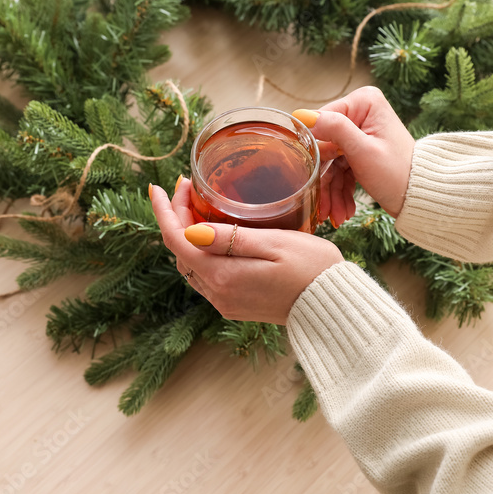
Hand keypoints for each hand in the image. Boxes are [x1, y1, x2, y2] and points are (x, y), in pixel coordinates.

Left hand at [149, 179, 343, 325]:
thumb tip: (191, 232)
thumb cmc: (313, 268)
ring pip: (191, 265)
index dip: (164, 211)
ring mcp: (226, 302)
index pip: (177, 240)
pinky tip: (211, 234)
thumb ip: (232, 239)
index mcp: (223, 275)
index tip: (158, 187)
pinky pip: (206, 276)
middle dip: (176, 218)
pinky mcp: (235, 305)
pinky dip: (200, 252)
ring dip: (187, 235)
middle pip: (180, 252)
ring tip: (196, 204)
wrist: (333, 306)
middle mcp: (218, 293)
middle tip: (187, 188)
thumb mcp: (275, 244)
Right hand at [295, 86, 413, 224]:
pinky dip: (340, 191)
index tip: (310, 176)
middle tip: (322, 207)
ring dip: (331, 192)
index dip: (315, 150)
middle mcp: (361, 113)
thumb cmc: (398, 173)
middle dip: (324, 179)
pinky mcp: (359, 151)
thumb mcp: (363, 151)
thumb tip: (302, 116)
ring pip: (331, 162)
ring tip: (333, 216)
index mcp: (364, 102)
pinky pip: (341, 170)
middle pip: (326, 145)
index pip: (322, 122)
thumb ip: (334, 129)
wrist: (421, 198)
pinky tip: (342, 211)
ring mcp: (360, 134)